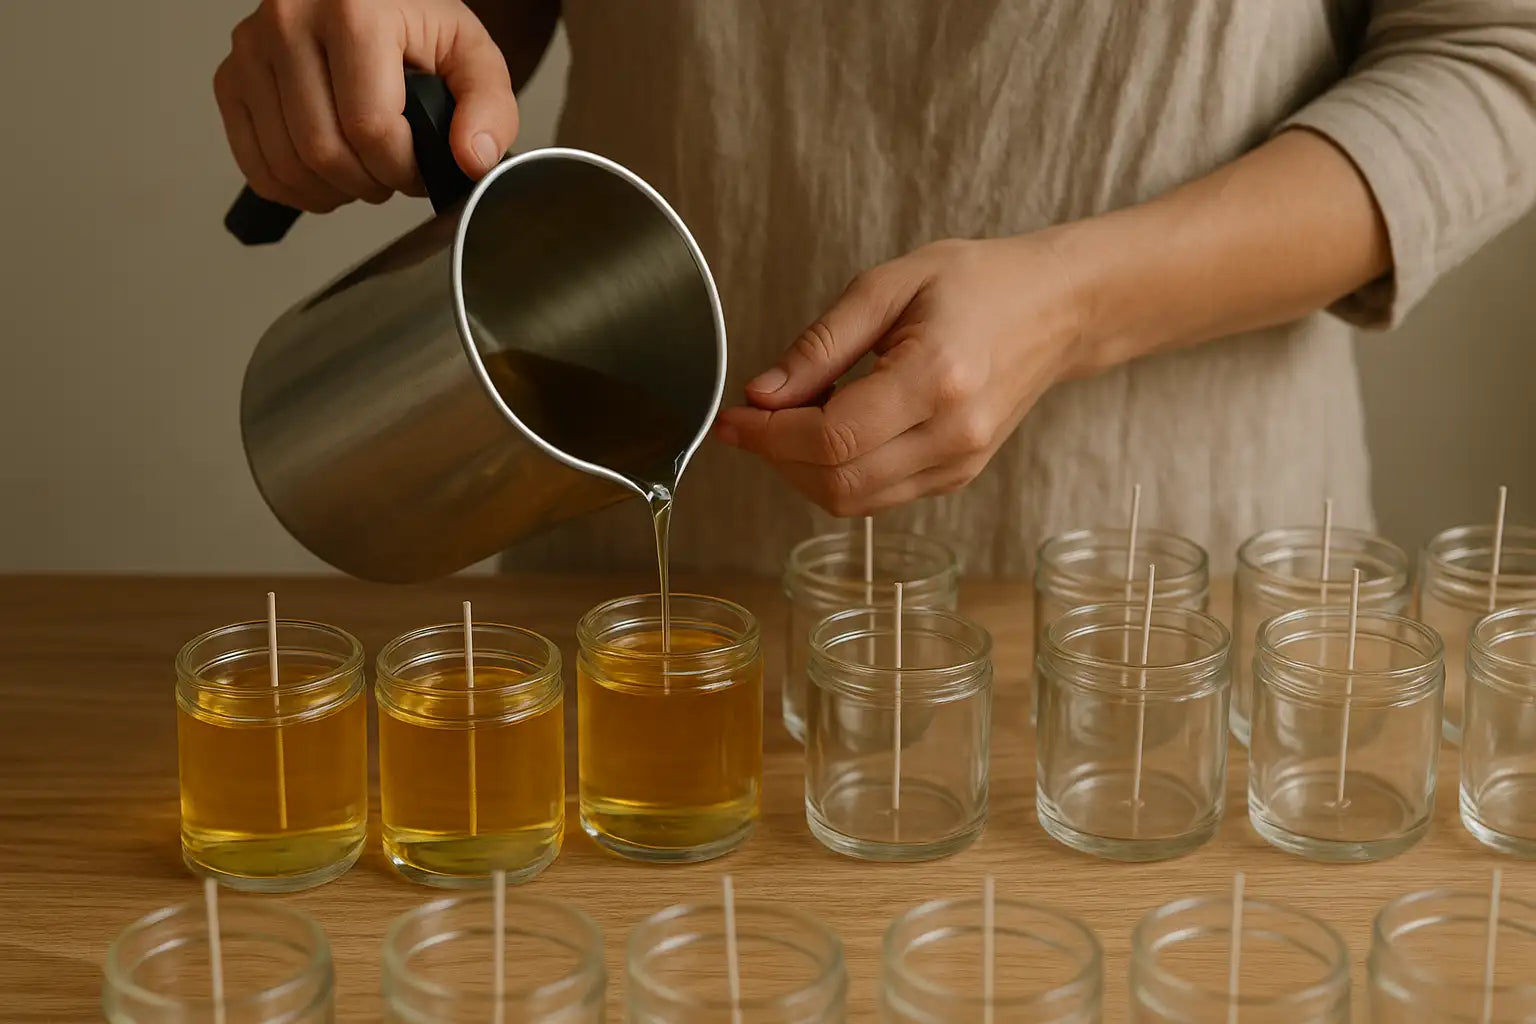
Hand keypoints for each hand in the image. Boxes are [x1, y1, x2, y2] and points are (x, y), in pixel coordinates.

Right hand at [214, 0, 516, 211]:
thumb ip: (490, 108)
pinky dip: (291, 188)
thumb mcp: (471, 55)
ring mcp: (251, 47)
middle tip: (393, 177)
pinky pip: (253, 161)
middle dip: (368, 184)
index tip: (419, 170)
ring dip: (332, 192)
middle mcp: (290, 19)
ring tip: (363, 176)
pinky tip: (324, 180)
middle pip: (323, 150)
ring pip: (286, 163)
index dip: (402, 170)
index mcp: (353, 10)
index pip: (370, 127)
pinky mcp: (230, 75)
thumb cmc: (417, 25)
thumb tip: (472, 160)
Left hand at [714, 234, 1091, 516]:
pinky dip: (838, 472)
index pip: (831, 438)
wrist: (1058, 308)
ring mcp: (960, 463)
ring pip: (853, 500)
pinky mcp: (957, 477)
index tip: (732, 417)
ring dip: (803, 471)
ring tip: (791, 419)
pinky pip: (877, 495)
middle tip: (752, 418)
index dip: (768, 436)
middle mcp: (954, 435)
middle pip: (837, 482)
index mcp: (938, 378)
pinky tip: (831, 429)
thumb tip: (762, 395)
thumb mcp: (889, 285)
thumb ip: (820, 344)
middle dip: (777, 457)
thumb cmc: (979, 283)